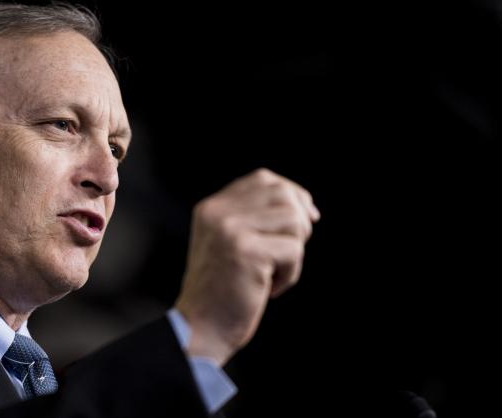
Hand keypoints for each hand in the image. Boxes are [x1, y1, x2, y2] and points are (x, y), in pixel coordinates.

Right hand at [174, 168, 319, 365]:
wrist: (200, 328)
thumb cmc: (223, 291)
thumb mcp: (230, 244)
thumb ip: (254, 220)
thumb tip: (306, 208)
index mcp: (211, 207)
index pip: (263, 179)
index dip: (291, 193)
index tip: (306, 219)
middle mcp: (217, 212)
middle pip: (283, 194)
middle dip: (299, 223)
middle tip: (288, 254)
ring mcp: (230, 229)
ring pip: (293, 220)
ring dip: (295, 251)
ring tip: (275, 273)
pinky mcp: (246, 251)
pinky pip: (294, 250)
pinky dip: (291, 274)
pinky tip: (270, 289)